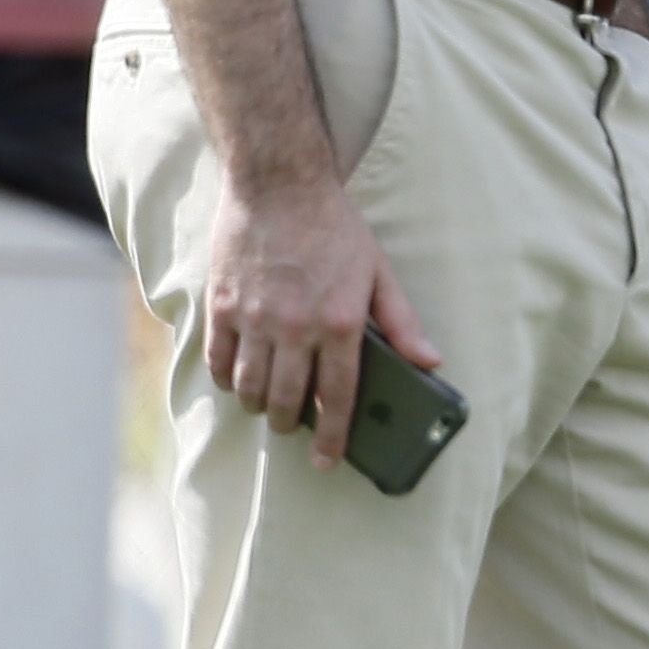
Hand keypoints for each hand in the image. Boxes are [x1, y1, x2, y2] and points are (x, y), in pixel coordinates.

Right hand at [202, 166, 435, 468]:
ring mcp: (254, 319)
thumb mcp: (379, 273)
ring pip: (250, 389)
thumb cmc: (335, 230)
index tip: (328, 462)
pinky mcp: (221, 307)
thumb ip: (401, 322)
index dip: (333, 437)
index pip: (337, 397)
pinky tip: (239, 380)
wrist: (279, 186)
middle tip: (295, 426)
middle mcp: (295, 327)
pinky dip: (228, 380)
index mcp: (339, 323)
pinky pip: (219, 362)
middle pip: (287, 401)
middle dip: (291, 425)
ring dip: (260, 406)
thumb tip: (428, 362)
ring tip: (269, 404)